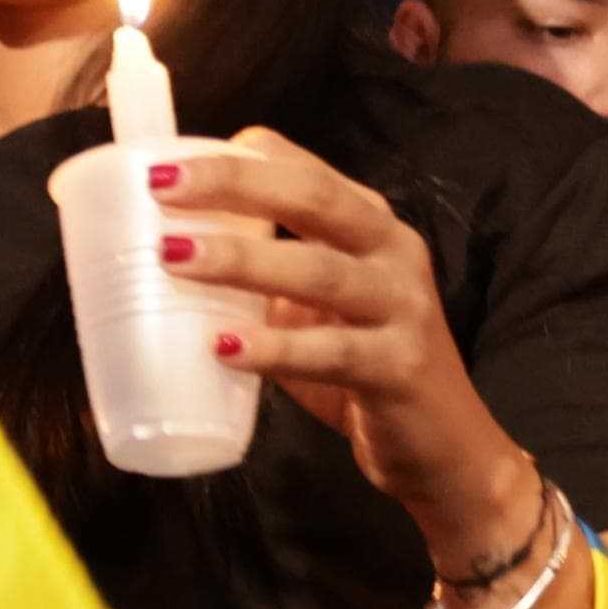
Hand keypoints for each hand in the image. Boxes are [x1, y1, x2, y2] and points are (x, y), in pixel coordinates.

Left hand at [154, 133, 536, 567]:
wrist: (445, 447)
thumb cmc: (366, 367)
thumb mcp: (316, 308)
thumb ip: (267, 278)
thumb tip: (171, 256)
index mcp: (371, 225)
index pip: (303, 170)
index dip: (236, 161)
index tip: (166, 167)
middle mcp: (394, 251)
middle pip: (312, 197)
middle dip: (234, 185)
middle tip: (163, 189)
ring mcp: (403, 307)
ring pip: (319, 271)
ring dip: (243, 261)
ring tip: (175, 258)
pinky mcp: (400, 367)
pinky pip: (332, 352)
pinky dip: (276, 349)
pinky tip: (225, 350)